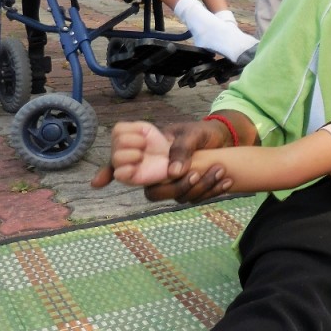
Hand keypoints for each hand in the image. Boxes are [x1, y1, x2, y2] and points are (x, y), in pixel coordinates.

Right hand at [92, 119, 232, 202]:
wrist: (223, 140)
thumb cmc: (201, 132)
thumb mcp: (192, 134)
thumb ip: (182, 148)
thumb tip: (172, 172)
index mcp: (147, 147)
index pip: (119, 160)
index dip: (110, 170)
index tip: (104, 181)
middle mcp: (152, 166)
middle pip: (146, 187)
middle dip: (172, 185)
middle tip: (195, 173)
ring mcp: (165, 180)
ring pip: (167, 195)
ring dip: (195, 188)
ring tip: (219, 170)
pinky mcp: (182, 189)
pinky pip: (189, 198)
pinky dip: (209, 190)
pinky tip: (227, 180)